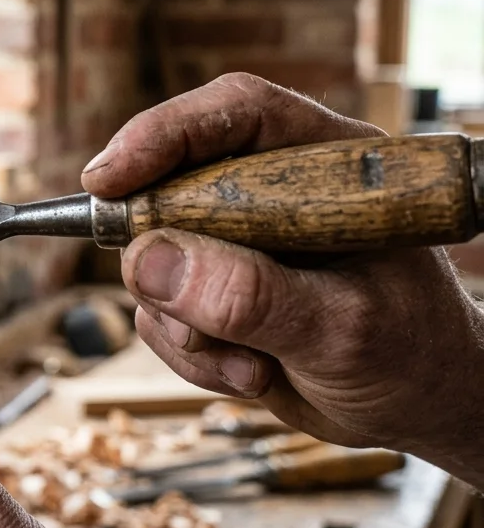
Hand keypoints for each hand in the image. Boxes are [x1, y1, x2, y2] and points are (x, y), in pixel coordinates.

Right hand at [82, 73, 483, 486]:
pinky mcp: (216, 292)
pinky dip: (191, 355)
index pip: (236, 113)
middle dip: (161, 250)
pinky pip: (161, 312)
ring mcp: (240, 245)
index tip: (109, 179)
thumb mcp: (342, 328)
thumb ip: (250, 295)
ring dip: (186, 324)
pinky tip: (250, 374)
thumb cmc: (413, 358)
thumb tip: (149, 260)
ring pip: (155, 259)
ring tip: (252, 362)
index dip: (164, 133)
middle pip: (172, 183)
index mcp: (327, 166)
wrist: (420, 414)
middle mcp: (274, 195)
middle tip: (160, 289)